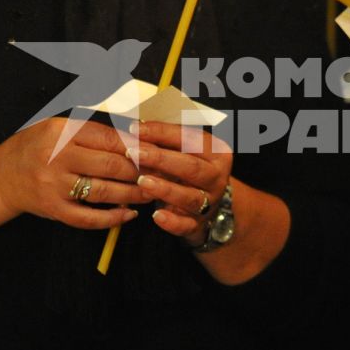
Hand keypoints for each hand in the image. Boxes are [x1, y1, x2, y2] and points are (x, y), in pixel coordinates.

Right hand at [0, 116, 149, 229]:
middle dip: (140, 171)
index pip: (108, 138)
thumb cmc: (36, 147)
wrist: (1, 176)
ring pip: (103, 192)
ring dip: (132, 194)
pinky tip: (128, 215)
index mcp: (61, 132)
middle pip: (110, 165)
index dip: (137, 145)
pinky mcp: (53, 209)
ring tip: (149, 193)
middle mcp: (57, 158)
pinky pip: (88, 218)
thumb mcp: (58, 128)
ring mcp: (54, 186)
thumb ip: (92, 132)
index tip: (157, 150)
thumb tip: (136, 137)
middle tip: (159, 173)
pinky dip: (112, 219)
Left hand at [129, 120, 232, 246]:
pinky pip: (186, 225)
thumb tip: (137, 125)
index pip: (190, 138)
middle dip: (160, 159)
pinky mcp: (199, 224)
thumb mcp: (185, 151)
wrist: (209, 204)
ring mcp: (210, 202)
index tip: (136, 128)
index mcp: (216, 152)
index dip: (162, 132)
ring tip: (142, 181)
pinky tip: (156, 215)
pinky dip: (172, 221)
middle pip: (191, 167)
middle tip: (134, 152)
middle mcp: (216, 177)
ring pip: (189, 197)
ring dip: (166, 189)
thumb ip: (167, 139)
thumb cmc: (188, 170)